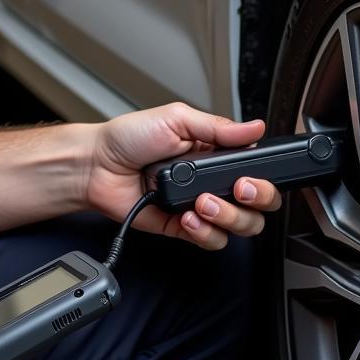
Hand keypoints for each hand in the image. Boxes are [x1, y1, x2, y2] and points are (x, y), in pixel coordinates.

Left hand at [87, 102, 281, 249]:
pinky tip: (187, 216)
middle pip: (257, 204)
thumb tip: (255, 126)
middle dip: (255, 200)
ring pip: (239, 226)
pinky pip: (210, 240)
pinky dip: (204, 232)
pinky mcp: (182, 228)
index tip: (249, 178)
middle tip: (237, 191)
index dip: (262, 179)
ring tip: (202, 203)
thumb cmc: (128, 137)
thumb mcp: (175, 119)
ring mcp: (198, 206)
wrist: (97, 165)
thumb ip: (217, 127)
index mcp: (214, 152)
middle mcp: (211, 181)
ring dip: (227, 217)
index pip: (256, 171)